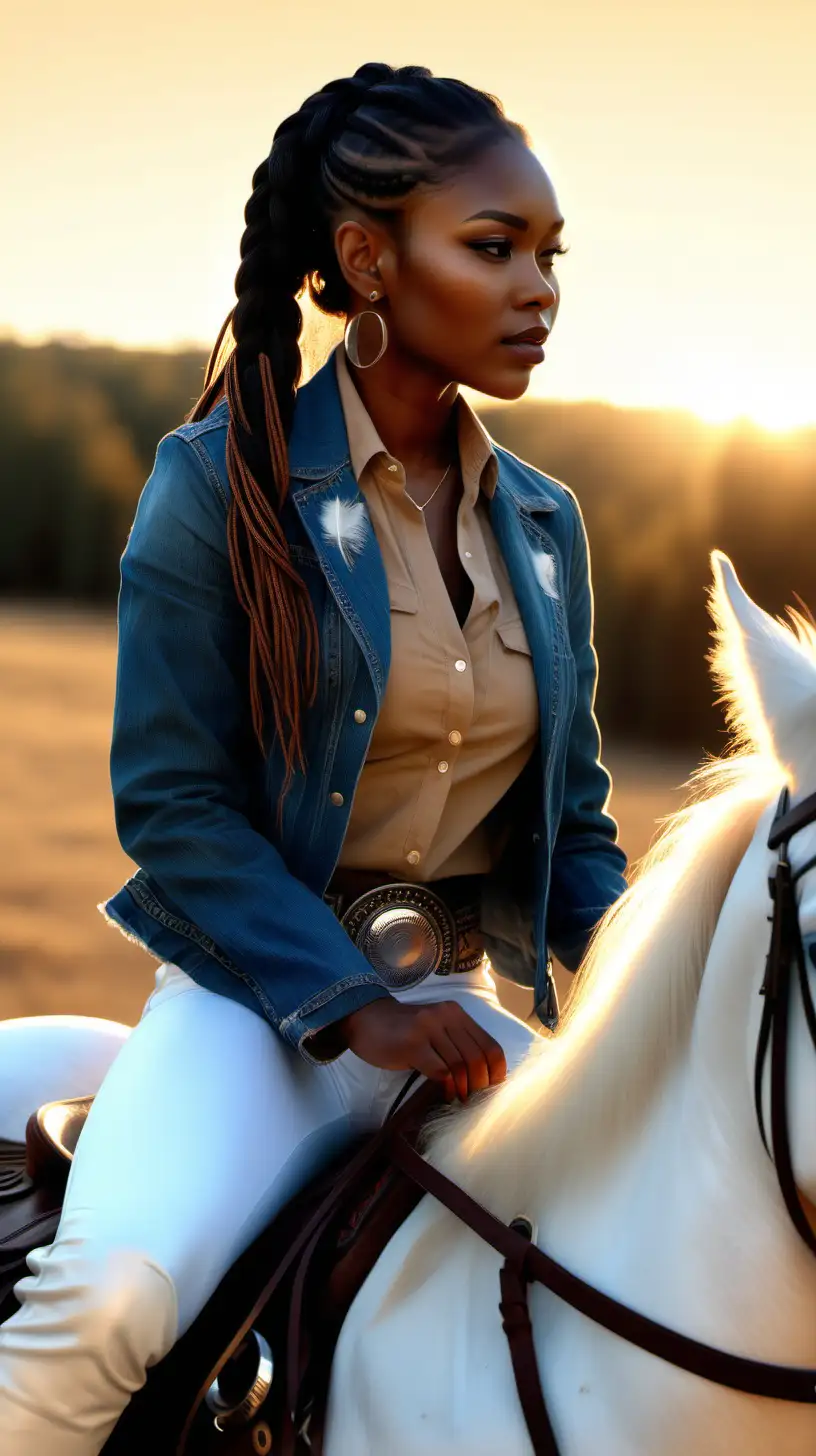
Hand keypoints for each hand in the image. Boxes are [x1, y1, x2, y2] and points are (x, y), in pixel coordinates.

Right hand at [338, 998, 506, 1101]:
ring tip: (459, 1099)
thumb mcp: (435, 1029)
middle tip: (473, 1099)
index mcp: (456, 1013)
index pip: (490, 1045)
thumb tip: (481, 1079)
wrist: (365, 1020)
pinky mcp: (412, 1044)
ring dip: (463, 1089)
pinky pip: (440, 1071)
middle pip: (478, 1058)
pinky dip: (447, 1087)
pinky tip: (444, 1093)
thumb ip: (456, 1044)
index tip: (492, 1090)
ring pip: (460, 1066)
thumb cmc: (402, 1031)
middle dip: (480, 1085)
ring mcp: (428, 1028)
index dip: (496, 1072)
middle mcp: (446, 1016)